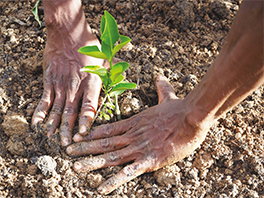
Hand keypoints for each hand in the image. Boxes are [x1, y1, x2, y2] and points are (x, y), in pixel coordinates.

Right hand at [31, 11, 103, 145]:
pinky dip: (40, 112)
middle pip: (71, 113)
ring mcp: (61, 85)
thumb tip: (123, 81)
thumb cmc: (90, 46)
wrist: (68, 32)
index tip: (83, 135)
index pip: (89, 107)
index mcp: (91, 83)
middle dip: (67, 130)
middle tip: (66, 145)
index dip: (86, 122)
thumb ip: (113, 73)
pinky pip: (44, 99)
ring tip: (51, 139)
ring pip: (56, 109)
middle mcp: (75, 87)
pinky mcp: (49, 80)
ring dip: (53, 125)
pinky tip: (37, 123)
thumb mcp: (107, 59)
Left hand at [66, 75, 207, 193]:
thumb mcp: (168, 97)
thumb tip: (160, 76)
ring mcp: (139, 148)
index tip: (78, 136)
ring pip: (110, 156)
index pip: (108, 128)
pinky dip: (114, 181)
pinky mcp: (149, 160)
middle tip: (66, 150)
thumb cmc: (180, 109)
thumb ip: (161, 88)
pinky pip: (128, 172)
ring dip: (92, 162)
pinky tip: (101, 188)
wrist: (192, 116)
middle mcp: (133, 136)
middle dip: (84, 147)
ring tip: (75, 167)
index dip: (92, 133)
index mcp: (135, 123)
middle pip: (104, 142)